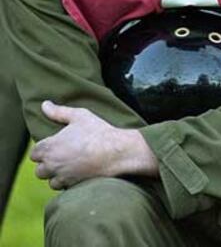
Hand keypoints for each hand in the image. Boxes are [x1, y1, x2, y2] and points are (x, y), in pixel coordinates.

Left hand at [31, 101, 157, 189]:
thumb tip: (44, 104)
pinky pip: (62, 187)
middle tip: (60, 154)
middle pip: (39, 169)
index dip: (43, 149)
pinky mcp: (72, 186)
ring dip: (55, 174)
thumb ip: (58, 111)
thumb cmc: (97, 131)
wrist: (115, 152)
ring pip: (49, 180)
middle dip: (47, 163)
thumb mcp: (79, 116)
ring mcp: (62, 177)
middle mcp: (52, 164)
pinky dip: (65, 182)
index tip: (54, 144)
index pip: (34, 154)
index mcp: (50, 147)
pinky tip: (75, 172)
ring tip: (68, 164)